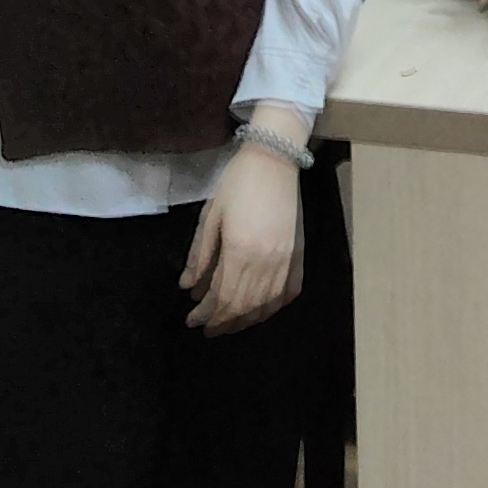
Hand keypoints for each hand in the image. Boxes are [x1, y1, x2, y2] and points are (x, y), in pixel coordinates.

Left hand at [182, 134, 307, 335]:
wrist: (274, 159)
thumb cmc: (237, 183)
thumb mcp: (210, 217)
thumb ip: (199, 255)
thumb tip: (188, 288)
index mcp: (240, 252)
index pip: (222, 297)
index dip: (205, 313)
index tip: (191, 320)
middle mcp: (266, 262)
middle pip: (243, 306)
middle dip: (223, 322)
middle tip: (207, 328)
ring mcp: (286, 260)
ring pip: (266, 305)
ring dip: (246, 320)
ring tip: (229, 325)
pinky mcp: (299, 255)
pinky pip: (288, 292)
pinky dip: (274, 307)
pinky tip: (260, 311)